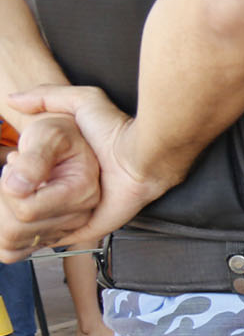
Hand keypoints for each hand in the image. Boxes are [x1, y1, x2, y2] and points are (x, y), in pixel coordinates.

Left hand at [0, 113, 101, 259]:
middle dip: (0, 204)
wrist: (67, 142)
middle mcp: (79, 216)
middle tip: (10, 178)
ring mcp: (65, 229)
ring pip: (12, 243)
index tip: (14, 165)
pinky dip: (1, 236)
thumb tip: (16, 186)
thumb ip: (35, 158)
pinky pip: (14, 252)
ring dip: (0, 216)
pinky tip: (7, 212)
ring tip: (11, 192)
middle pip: (17, 231)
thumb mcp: (49, 134)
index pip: (26, 210)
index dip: (7, 189)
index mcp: (82, 193)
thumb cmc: (59, 136)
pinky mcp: (51, 236)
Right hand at [6, 86, 175, 249]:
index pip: (19, 179)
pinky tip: (26, 217)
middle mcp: (64, 192)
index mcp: (59, 169)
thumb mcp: (82, 102)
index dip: (11, 173)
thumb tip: (13, 100)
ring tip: (20, 195)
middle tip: (15, 181)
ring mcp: (72, 213)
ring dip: (16, 211)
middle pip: (19, 203)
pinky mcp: (81, 230)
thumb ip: (48, 96)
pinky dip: (34, 232)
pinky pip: (49, 239)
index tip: (11, 160)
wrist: (139, 160)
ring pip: (28, 223)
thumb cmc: (114, 131)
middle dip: (11, 193)